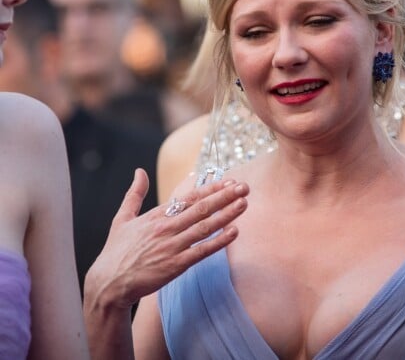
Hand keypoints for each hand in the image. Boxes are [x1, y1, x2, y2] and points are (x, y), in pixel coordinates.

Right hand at [84, 168, 248, 308]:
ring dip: (226, 215)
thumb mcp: (122, 218)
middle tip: (244, 186)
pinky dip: (218, 242)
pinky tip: (233, 232)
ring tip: (244, 203)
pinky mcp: (174, 266)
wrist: (107, 284)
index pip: (189, 197)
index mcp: (156, 215)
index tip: (230, 181)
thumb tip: (139, 171)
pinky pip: (201, 252)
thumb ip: (134, 194)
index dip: (211, 188)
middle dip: (225, 196)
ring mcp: (171, 247)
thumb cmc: (116, 251)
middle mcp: (166, 228)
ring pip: (204, 227)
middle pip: (201, 209)